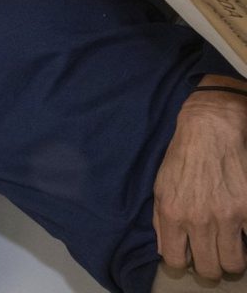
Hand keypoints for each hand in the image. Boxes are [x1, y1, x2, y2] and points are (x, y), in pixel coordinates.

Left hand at [153, 83, 246, 279]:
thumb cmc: (181, 158)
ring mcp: (227, 216)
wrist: (209, 130)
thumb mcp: (160, 188)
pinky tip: (241, 230)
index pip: (175, 261)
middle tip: (214, 255)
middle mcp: (199, 220)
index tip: (190, 256)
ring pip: (233, 263)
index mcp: (172, 215)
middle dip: (211, 267)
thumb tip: (164, 250)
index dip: (183, 263)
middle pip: (209, 268)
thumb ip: (160, 221)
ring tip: (231, 248)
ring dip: (232, 260)